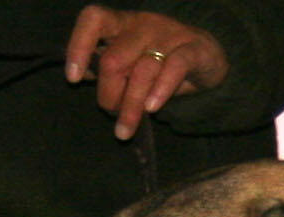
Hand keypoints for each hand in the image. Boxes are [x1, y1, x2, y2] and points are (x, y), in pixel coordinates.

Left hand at [65, 7, 230, 140]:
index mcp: (122, 22)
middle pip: (115, 59)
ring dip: (131, 106)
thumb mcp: (133, 58)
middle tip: (110, 115)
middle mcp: (142, 25)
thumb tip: (79, 74)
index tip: (73, 78)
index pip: (93, 20)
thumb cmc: (163, 59)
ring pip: (143, 71)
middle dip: (108, 93)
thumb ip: (107, 64)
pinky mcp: (194, 51)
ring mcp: (169, 36)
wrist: (210, 55)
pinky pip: (174, 68)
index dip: (78, 46)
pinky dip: (160, 90)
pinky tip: (152, 109)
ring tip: (125, 129)